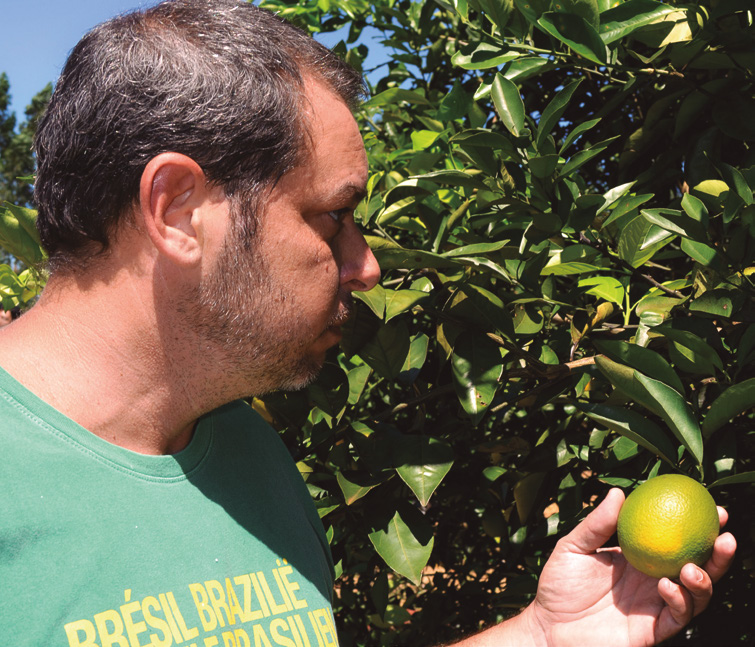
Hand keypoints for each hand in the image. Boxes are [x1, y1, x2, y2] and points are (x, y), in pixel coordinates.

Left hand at [522, 488, 736, 646]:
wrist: (549, 627)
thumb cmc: (558, 584)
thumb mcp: (574, 547)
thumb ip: (597, 523)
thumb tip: (619, 492)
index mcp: (639, 556)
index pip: (675, 538)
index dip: (698, 525)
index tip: (714, 507)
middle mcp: (653, 579)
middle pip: (697, 566)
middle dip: (717, 553)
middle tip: (725, 535)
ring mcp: (655, 605)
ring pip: (697, 594)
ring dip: (704, 580)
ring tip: (692, 567)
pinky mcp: (653, 630)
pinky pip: (677, 616)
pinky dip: (679, 600)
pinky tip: (667, 585)